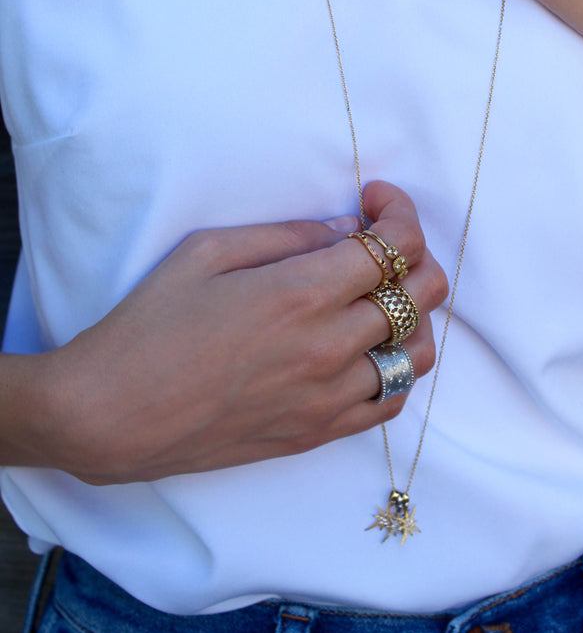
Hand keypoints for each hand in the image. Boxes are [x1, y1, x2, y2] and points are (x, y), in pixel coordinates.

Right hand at [30, 182, 445, 483]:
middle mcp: (330, 347)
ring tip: (380, 297)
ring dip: (415, 315)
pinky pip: (390, 402)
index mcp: (303, 293)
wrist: (110, 415)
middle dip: (417, 254)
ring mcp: (329, 397)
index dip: (400, 211)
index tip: (375, 199)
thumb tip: (345, 229)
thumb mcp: (207, 251)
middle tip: (383, 242)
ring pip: (419, 353)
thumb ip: (287, 235)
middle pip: (422, 294)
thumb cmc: (148, 325)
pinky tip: (368, 349)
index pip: (396, 245)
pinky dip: (396, 368)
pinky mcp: (318, 433)